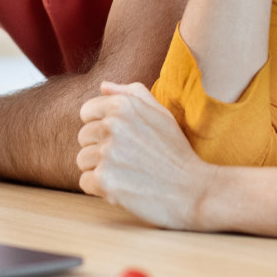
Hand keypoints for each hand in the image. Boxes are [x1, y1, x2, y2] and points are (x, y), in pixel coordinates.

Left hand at [76, 81, 216, 229]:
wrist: (194, 190)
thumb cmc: (176, 151)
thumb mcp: (161, 114)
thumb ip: (131, 94)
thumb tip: (103, 86)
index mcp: (122, 106)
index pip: (87, 113)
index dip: (102, 128)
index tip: (122, 140)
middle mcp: (112, 125)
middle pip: (83, 137)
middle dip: (101, 149)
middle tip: (129, 159)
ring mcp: (107, 153)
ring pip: (83, 160)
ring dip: (100, 169)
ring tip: (128, 173)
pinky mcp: (104, 180)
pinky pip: (85, 181)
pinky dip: (100, 188)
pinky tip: (124, 186)